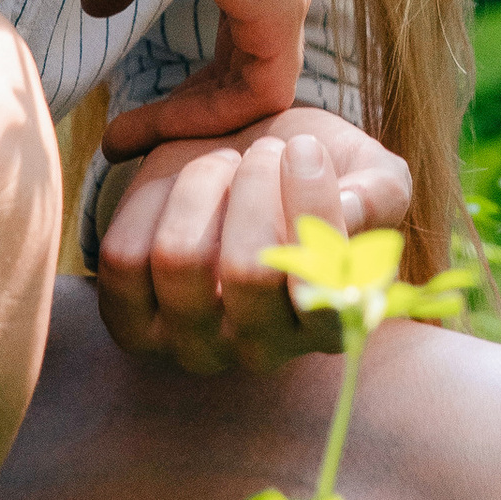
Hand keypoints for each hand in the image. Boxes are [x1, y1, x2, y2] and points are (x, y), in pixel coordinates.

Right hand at [85, 0, 313, 124]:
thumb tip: (105, 6)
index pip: (238, 28)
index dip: (189, 78)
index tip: (127, 110)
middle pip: (250, 63)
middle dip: (190, 110)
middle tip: (128, 139)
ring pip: (256, 85)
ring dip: (193, 122)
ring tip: (128, 140)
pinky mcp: (282, 8)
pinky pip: (259, 93)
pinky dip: (205, 121)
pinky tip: (147, 125)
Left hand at [94, 109, 414, 373]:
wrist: (246, 168)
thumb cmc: (313, 174)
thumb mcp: (369, 176)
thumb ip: (378, 197)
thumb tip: (346, 215)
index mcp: (330, 325)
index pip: (319, 283)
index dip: (309, 206)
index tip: (304, 149)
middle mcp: (261, 350)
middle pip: (248, 270)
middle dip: (255, 183)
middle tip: (265, 149)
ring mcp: (191, 345)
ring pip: (181, 258)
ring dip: (202, 183)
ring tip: (223, 161)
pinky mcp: (133, 324)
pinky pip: (123, 258)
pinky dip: (148, 200)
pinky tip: (175, 185)